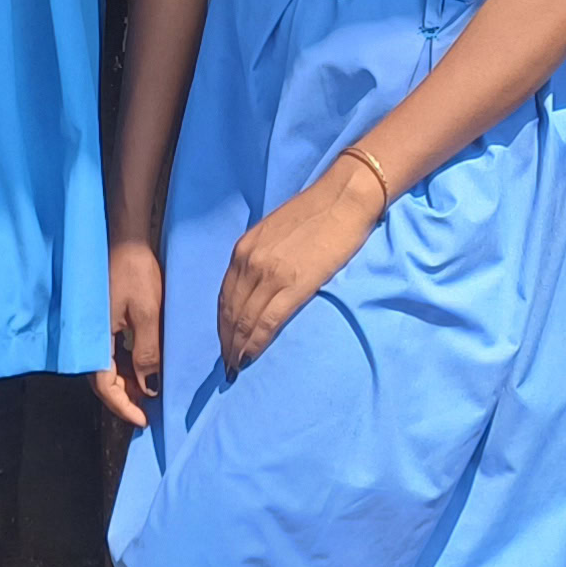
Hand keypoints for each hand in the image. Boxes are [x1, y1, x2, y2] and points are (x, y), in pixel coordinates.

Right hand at [95, 234, 164, 429]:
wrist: (125, 237)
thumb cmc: (135, 271)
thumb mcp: (146, 313)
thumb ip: (146, 352)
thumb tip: (148, 387)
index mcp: (95, 339)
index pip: (104, 385)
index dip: (122, 406)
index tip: (142, 421)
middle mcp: (90, 338)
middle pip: (103, 380)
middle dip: (125, 399)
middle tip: (148, 412)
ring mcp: (96, 330)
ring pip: (108, 368)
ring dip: (127, 384)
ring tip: (150, 394)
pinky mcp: (104, 321)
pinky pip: (113, 353)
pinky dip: (127, 366)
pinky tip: (145, 369)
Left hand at [217, 157, 382, 374]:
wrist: (343, 199)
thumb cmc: (315, 213)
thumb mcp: (273, 233)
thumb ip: (260, 257)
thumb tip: (257, 287)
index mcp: (243, 249)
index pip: (225, 295)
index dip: (222, 323)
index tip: (224, 343)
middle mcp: (249, 262)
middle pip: (230, 311)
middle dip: (226, 341)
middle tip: (227, 365)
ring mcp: (268, 274)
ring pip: (244, 320)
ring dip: (237, 347)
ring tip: (236, 367)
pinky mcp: (292, 284)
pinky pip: (266, 321)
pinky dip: (255, 343)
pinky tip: (251, 357)